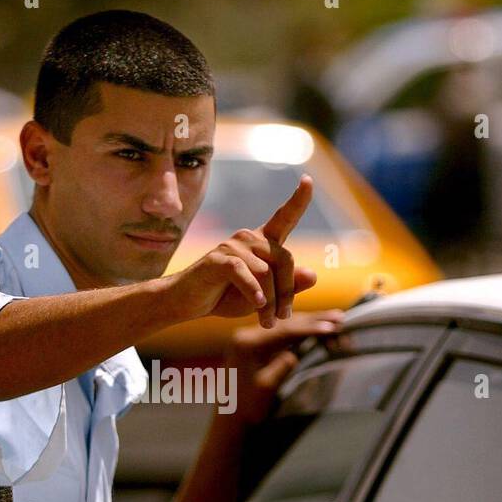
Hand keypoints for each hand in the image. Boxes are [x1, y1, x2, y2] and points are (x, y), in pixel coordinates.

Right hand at [167, 175, 315, 328]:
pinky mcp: (218, 259)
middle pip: (285, 259)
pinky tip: (256, 306)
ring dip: (269, 302)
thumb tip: (314, 275)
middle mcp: (248, 238)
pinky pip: (245, 273)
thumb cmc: (225, 296)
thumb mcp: (263, 296)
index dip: (298, 200)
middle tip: (281, 318)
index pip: (284, 217)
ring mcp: (232, 246)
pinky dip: (253, 291)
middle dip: (287, 292)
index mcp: (261, 242)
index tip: (308, 179)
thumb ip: (287, 287)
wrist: (187, 303)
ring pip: (266, 273)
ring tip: (265, 322)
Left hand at [223, 310, 342, 426]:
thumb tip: (296, 352)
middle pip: (286, 323)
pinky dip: (301, 330)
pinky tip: (317, 327)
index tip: (333, 328)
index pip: (285, 331)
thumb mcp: (266, 387)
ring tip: (335, 319)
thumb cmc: (248, 406)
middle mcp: (247, 335)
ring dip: (310, 322)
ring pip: (286, 325)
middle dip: (315, 320)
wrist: (232, 415)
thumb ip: (281, 366)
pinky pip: (282, 332)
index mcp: (247, 343)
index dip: (311, 329)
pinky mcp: (257, 343)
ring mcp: (251, 337)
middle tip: (340, 317)